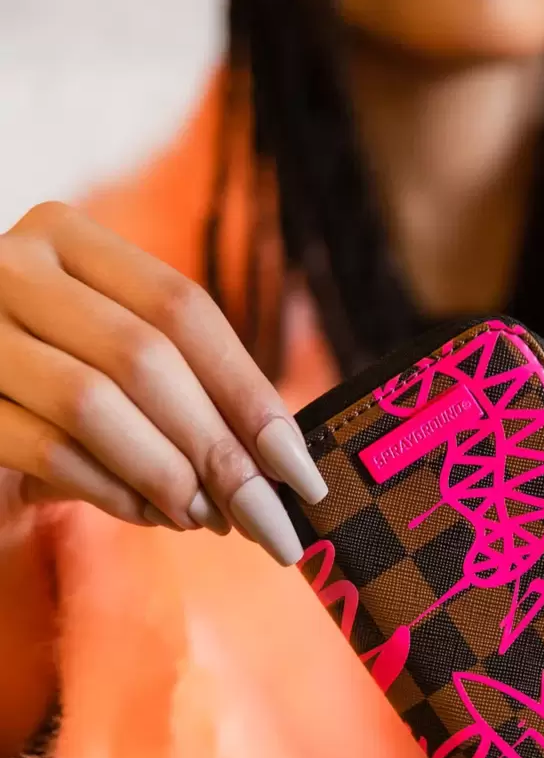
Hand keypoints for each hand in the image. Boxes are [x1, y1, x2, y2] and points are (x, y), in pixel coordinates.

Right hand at [0, 202, 326, 562]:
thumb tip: (285, 462)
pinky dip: (112, 492)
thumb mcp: (123, 359)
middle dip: (219, 450)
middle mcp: (14, 267)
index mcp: (70, 239)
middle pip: (144, 357)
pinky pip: (47, 450)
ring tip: (206, 518)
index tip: (301, 471)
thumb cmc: (61, 386)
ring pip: (92, 404)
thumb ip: (191, 386)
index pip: (182, 308)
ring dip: (167, 474)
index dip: (250, 393)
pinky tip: (150, 514)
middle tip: (265, 518)